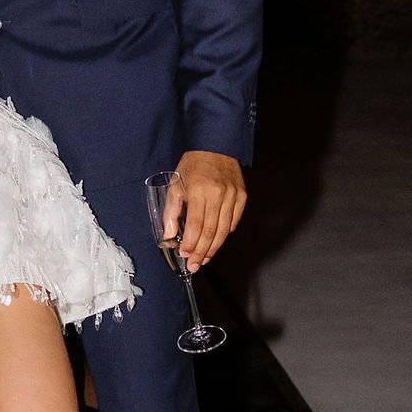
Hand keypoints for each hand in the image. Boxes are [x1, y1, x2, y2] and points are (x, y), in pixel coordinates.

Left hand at [162, 151, 246, 271]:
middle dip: (201, 252)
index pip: (196, 225)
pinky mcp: (242, 196)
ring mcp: (233, 196)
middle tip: (194, 265)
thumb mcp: (176, 184)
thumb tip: (168, 236)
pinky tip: (216, 242)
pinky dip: (225, 234)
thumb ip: (171, 211)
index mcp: (199, 190)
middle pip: (211, 231)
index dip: (191, 243)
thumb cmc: (192, 166)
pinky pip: (234, 221)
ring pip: (224, 230)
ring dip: (213, 248)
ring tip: (204, 259)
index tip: (185, 255)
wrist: (215, 146)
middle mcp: (219, 194)